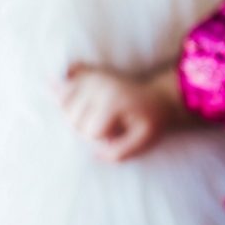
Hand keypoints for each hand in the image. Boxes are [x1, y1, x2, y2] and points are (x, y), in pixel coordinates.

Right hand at [53, 62, 179, 160]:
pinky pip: (69, 73)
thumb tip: (93, 154)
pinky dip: (67, 82)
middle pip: (73, 119)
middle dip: (87, 129)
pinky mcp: (91, 70)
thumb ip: (117, 153)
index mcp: (112, 100)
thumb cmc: (150, 120)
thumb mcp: (142, 141)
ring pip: (65, 104)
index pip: (91, 132)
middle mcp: (99, 84)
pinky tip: (75, 91)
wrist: (158, 96)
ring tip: (96, 114)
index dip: (104, 139)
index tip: (119, 133)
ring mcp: (93, 75)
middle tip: (108, 125)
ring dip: (76, 114)